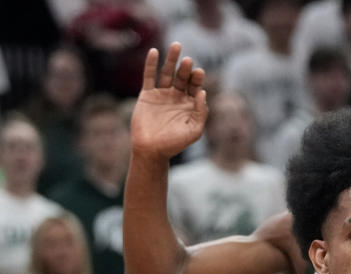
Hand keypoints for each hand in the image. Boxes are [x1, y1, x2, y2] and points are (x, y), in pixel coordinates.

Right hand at [131, 43, 207, 159]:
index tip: (199, 72)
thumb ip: (201, 112)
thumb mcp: (194, 130)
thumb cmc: (175, 144)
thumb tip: (203, 92)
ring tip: (176, 46)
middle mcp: (176, 97)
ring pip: (167, 72)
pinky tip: (154, 52)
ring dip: (171, 60)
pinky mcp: (147, 95)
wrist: (151, 150)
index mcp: (190, 104)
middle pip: (182, 77)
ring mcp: (162, 94)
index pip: (195, 86)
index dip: (197, 78)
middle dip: (185, 68)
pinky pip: (149, 76)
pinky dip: (151, 64)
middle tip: (189, 60)